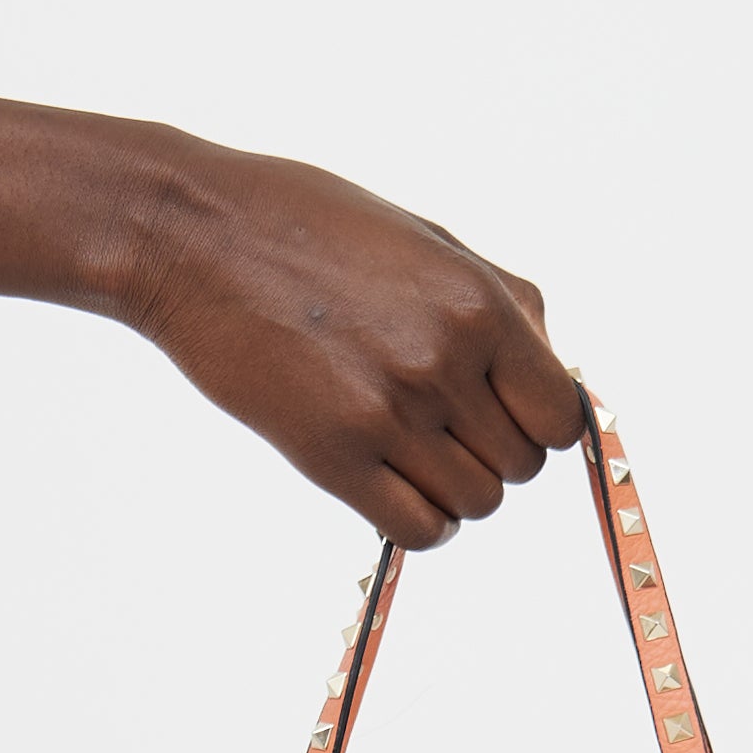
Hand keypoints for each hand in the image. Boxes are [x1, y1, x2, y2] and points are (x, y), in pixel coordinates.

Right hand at [124, 134, 584, 549]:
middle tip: (443, 422)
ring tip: (410, 447)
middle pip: (520, 466)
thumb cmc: (304, 223)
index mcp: (476, 304)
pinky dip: (419, 519)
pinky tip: (391, 482)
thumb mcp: (423, 236)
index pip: (559, 415)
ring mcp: (390, 415)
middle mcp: (443, 363)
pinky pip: (420, 529)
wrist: (193, 238)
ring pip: (475, 503)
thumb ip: (499, 301)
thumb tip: (554, 368)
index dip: (538, 422)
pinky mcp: (334, 458)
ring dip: (453, 487)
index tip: (505, 412)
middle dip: (492, 452)